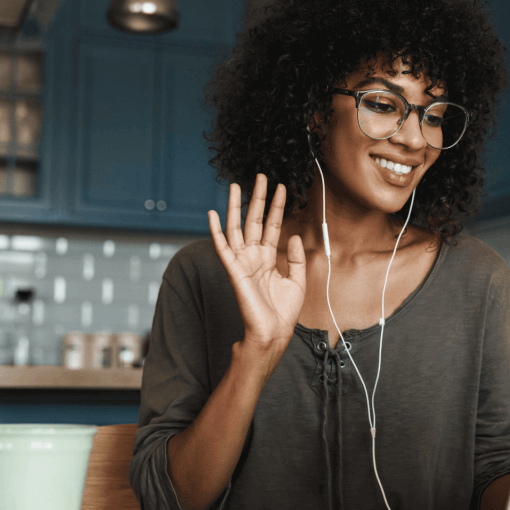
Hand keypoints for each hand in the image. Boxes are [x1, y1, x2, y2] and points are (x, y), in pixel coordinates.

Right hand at [209, 174, 305, 363]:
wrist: (273, 332)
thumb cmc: (283, 312)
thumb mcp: (297, 280)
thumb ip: (295, 257)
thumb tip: (293, 236)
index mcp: (268, 258)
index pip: (272, 225)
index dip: (277, 207)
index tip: (282, 188)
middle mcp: (253, 256)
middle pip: (254, 220)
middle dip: (258, 199)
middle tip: (260, 176)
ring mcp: (242, 262)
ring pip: (236, 228)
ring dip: (235, 207)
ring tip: (236, 186)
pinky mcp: (234, 271)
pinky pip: (222, 248)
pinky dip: (215, 231)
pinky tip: (213, 214)